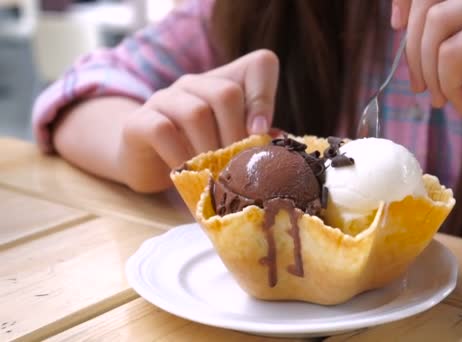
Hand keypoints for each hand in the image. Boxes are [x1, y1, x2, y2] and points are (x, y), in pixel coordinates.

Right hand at [118, 49, 278, 191]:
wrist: (144, 164)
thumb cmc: (198, 154)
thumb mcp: (230, 145)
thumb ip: (254, 141)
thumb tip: (280, 142)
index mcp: (226, 82)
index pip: (260, 64)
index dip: (266, 96)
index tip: (260, 134)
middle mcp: (195, 83)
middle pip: (227, 93)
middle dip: (236, 136)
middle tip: (234, 166)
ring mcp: (165, 98)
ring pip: (196, 112)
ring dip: (210, 150)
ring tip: (212, 174)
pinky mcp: (139, 120)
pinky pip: (163, 131)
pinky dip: (180, 157)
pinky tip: (187, 173)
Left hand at [390, 0, 461, 142]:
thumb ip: (443, 32)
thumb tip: (403, 22)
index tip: (396, 27)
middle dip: (412, 48)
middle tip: (420, 87)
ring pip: (436, 21)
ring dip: (429, 70)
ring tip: (442, 98)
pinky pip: (453, 50)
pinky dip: (448, 82)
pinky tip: (461, 104)